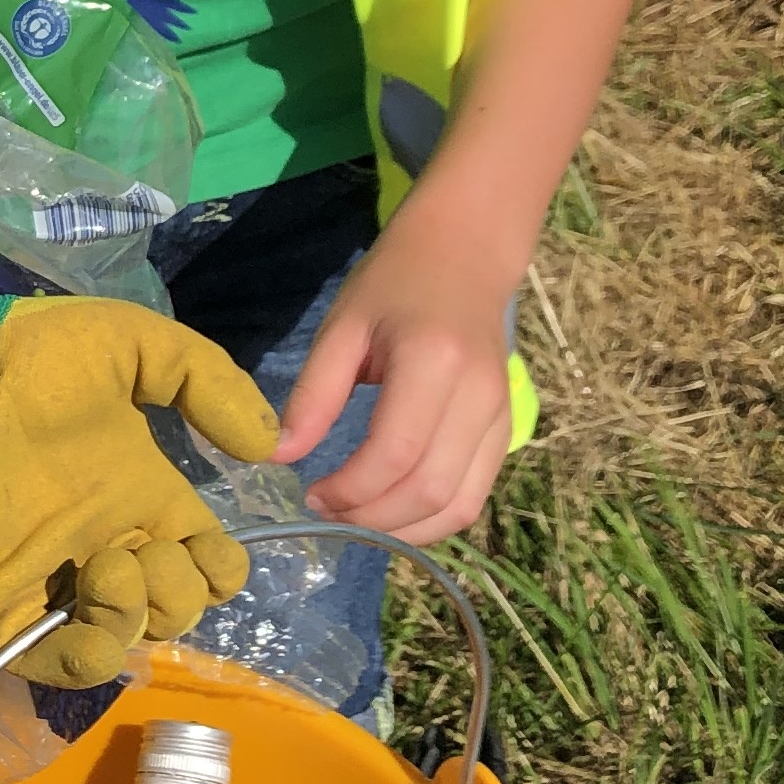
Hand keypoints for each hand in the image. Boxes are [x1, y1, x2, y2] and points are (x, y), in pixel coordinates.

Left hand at [0, 300, 278, 689]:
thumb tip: (266, 446)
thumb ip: (206, 382)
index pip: (208, 565)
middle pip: (177, 609)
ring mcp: (61, 575)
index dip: (219, 569)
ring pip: (127, 638)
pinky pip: (55, 660)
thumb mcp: (134, 344)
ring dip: (136, 616)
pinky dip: (80, 662)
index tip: (202, 544)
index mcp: (146, 496)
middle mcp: (111, 543)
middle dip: (178, 593)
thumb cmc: (35, 358)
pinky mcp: (8, 597)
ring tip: (107, 571)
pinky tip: (86, 627)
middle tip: (144, 550)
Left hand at [272, 203, 517, 544]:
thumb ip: (313, 395)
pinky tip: (391, 511)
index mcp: (434, 361)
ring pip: (457, 506)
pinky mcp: (506, 430)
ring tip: (355, 518)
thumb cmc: (396, 282)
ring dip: (402, 530)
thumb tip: (278, 457)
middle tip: (326, 509)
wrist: (466, 253)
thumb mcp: (342, 327)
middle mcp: (479, 395)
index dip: (350, 490)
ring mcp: (501, 416)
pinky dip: (431, 519)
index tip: (310, 492)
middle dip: (370, 518)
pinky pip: (473, 496)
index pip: (394, 454)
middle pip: (428, 491)